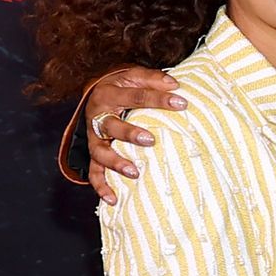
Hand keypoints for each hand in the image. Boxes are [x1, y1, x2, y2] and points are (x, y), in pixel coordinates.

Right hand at [78, 65, 186, 203]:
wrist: (96, 94)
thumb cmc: (121, 87)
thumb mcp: (133, 76)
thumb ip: (153, 79)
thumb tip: (175, 84)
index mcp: (109, 94)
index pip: (135, 96)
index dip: (159, 99)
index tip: (182, 103)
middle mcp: (98, 117)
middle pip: (111, 126)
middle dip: (129, 134)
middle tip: (150, 140)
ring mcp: (94, 138)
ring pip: (99, 152)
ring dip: (115, 163)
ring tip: (134, 172)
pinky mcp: (94, 154)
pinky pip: (93, 172)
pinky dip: (101, 186)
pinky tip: (113, 199)